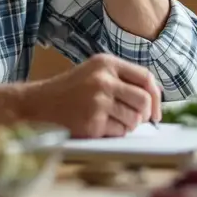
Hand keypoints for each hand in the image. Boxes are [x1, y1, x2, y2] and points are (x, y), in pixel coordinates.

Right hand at [20, 54, 161, 137]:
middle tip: (138, 120)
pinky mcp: (92, 122)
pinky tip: (101, 126)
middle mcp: (103, 80)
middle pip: (144, 100)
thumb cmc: (72, 90)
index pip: (146, 78)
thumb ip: (123, 79)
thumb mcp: (96, 72)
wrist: (41, 103)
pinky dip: (115, 133)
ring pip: (134, 119)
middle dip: (145, 114)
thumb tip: (155, 98)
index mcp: (106, 63)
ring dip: (129, 125)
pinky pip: (120, 131)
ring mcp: (97, 101)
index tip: (156, 110)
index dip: (156, 96)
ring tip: (113, 121)